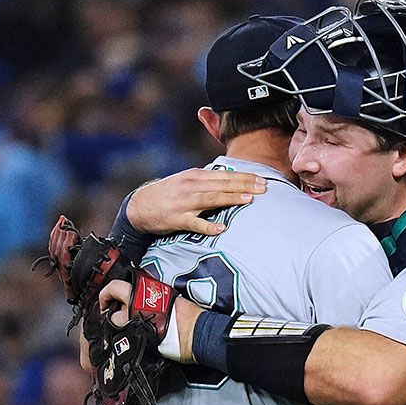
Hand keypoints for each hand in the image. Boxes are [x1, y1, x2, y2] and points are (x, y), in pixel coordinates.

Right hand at [124, 168, 261, 237]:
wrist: (140, 205)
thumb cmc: (169, 194)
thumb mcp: (188, 182)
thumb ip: (209, 182)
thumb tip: (233, 181)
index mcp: (196, 176)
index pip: (225, 175)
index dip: (245, 177)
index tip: (263, 179)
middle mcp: (192, 186)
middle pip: (222, 185)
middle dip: (244, 185)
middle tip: (264, 188)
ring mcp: (185, 203)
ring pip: (212, 199)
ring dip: (230, 199)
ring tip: (249, 200)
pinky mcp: (178, 219)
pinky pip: (195, 223)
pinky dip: (208, 226)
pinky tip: (222, 229)